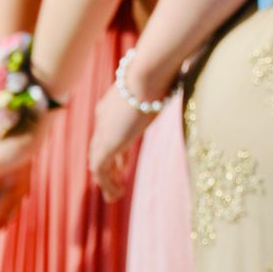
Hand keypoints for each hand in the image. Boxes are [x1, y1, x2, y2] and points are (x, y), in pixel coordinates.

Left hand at [89, 85, 152, 202]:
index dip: (117, 149)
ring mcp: (103, 132)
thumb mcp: (155, 87)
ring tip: (113, 196)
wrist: (146, 75)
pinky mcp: (106, 144)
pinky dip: (107, 183)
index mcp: (111, 105)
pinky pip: (101, 170)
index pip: (109, 132)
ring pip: (97, 161)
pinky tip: (116, 194)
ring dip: (106, 180)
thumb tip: (174, 83)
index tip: (124, 164)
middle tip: (116, 182)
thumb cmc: (156, 75)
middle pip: (100, 147)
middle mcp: (103, 119)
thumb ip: (158, 92)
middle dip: (109, 166)